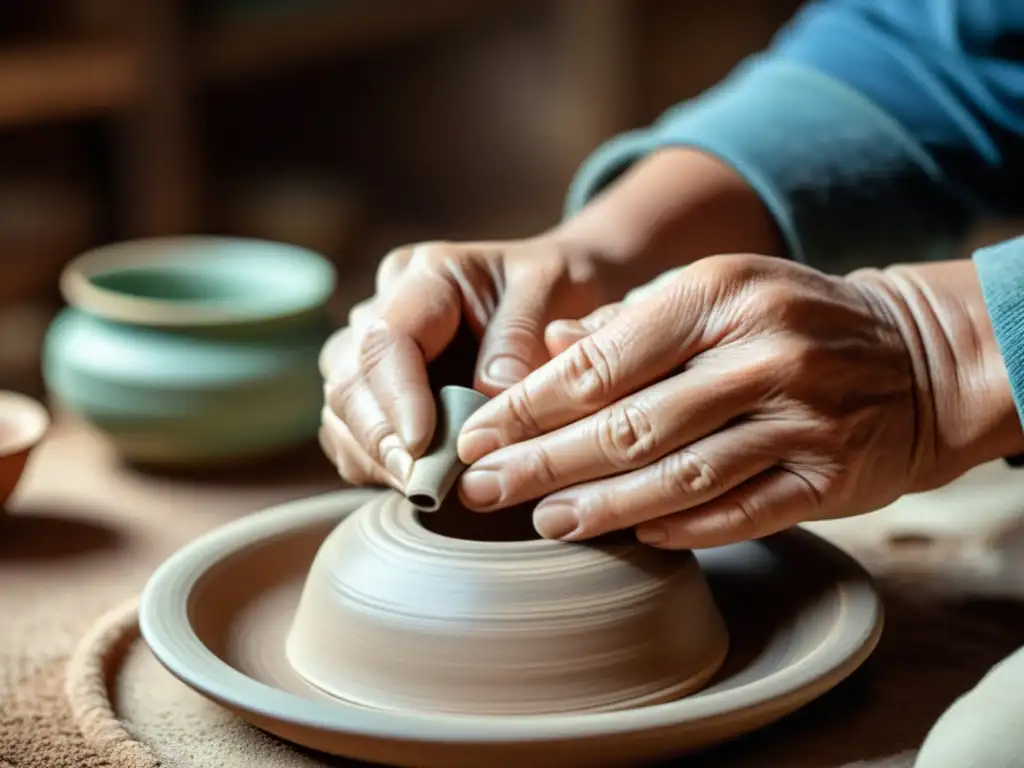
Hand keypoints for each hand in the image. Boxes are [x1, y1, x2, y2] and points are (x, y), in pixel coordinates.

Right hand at [318, 236, 610, 489]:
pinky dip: (373, 462)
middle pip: (349, 378)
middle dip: (381, 439)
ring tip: (421, 486)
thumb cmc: (555, 286)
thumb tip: (488, 396)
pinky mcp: (373, 384)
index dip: (398, 397)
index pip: (387, 339)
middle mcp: (384, 306)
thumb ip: (520, 337)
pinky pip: (349, 431)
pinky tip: (413, 479)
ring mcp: (370, 346)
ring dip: (374, 456)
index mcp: (426, 275)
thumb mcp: (556, 290)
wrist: (554, 288)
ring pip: (339, 409)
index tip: (424, 445)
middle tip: (422, 483)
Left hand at [455, 254, 1019, 547]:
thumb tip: (545, 349)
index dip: (530, 407)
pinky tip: (631, 539)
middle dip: (544, 462)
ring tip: (542, 521)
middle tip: (482, 489)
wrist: (914, 355)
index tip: (478, 436)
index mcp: (719, 296)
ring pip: (680, 476)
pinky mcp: (829, 477)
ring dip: (602, 507)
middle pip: (629, 425)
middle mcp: (759, 355)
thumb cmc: (788, 320)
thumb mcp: (714, 292)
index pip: (603, 363)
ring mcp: (800, 419)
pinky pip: (740, 512)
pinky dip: (682, 528)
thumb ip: (629, 322)